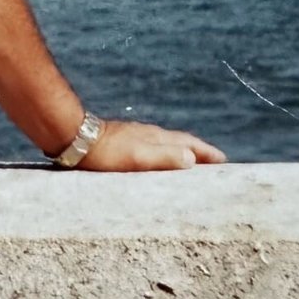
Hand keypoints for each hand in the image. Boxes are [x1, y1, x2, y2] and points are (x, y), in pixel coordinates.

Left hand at [78, 119, 226, 170]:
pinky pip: (151, 147)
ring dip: (181, 152)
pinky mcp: (122, 142)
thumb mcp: (138, 158)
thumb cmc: (106, 152)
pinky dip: (162, 154)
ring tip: (189, 164)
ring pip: (166, 143)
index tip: (223, 161)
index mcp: (157, 138)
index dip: (207, 153)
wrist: (74, 138)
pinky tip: (155, 161)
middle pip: (180, 142)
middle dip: (198, 152)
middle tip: (213, 163)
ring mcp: (136, 137)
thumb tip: (192, 160)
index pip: (189, 144)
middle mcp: (150, 134)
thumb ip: (164, 158)